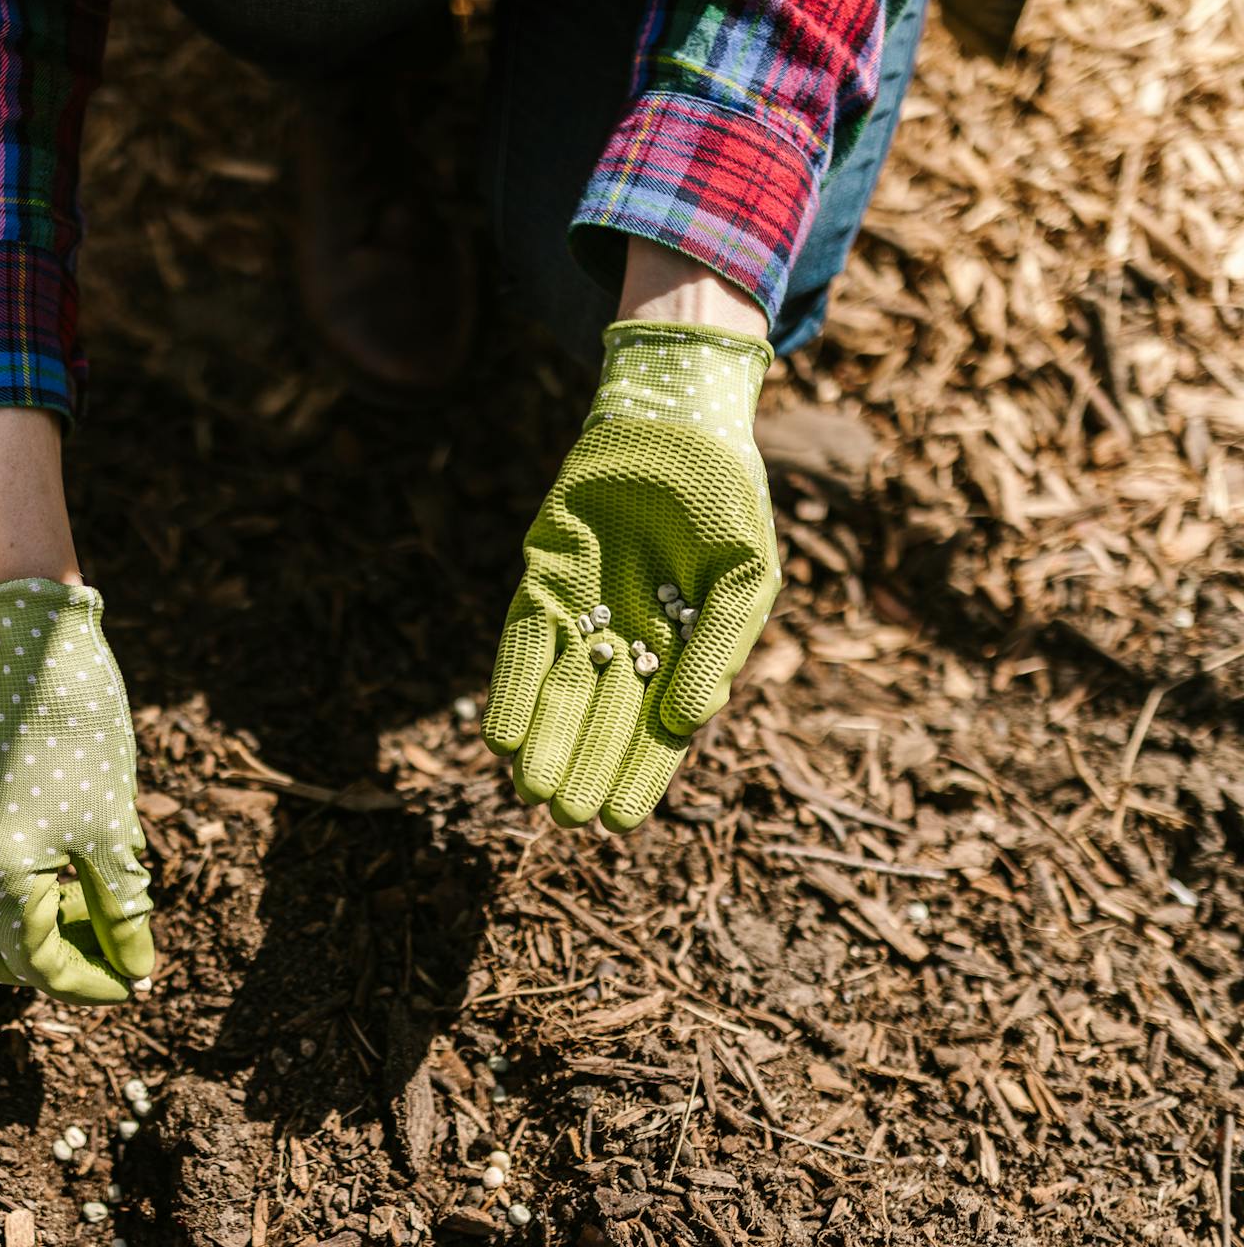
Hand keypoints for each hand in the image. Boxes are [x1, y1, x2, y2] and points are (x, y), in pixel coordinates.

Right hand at [0, 578, 154, 1003]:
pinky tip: (59, 874)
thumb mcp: (111, 829)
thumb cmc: (80, 735)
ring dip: (28, 936)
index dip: (93, 982)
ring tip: (88, 910)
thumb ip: (122, 909)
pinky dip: (10, 900)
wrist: (33, 648)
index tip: (135, 982)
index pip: (41, 967)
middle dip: (54, 968)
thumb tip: (138, 969)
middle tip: (109, 954)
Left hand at [482, 320, 779, 830]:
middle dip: (584, 768)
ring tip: (533, 791)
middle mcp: (626, 642)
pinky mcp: (542, 583)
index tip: (623, 822)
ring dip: (545, 742)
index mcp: (682, 651)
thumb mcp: (744, 577)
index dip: (639, 774)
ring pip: (558, 692)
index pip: (656, 730)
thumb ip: (720, 649)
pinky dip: (514, 688)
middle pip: (601, 720)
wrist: (673, 424)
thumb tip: (690, 725)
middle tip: (567, 819)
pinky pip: (523, 644)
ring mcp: (580, 614)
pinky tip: (502, 735)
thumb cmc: (724, 500)